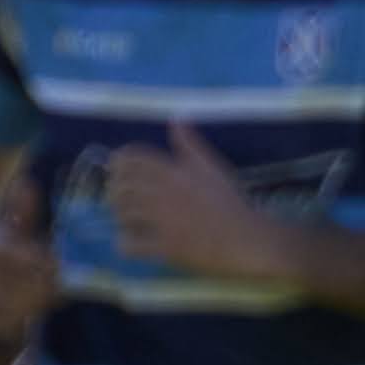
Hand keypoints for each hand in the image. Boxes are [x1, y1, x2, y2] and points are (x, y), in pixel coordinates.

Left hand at [105, 125, 292, 279]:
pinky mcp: (164, 246)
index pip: (131, 158)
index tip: (118, 171)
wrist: (248, 239)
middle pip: (121, 187)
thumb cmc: (232, 202)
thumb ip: (191, 144)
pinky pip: (129, 244)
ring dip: (120, 217)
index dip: (118, 163)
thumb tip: (177, 118)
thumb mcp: (213, 166)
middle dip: (116, 192)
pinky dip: (125, 244)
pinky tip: (133, 243)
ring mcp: (162, 220)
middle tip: (123, 200)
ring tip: (129, 220)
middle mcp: (163, 193)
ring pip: (121, 214)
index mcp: (174, 171)